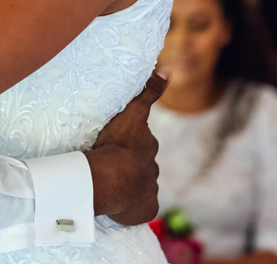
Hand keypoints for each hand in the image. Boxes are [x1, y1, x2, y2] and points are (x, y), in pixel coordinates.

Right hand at [87, 68, 168, 224]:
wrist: (112, 180)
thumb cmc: (117, 144)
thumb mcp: (132, 112)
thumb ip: (149, 91)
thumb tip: (168, 67)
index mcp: (147, 146)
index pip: (140, 143)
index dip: (129, 143)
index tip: (114, 144)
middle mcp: (152, 168)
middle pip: (140, 164)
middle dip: (128, 164)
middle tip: (108, 162)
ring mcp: (150, 190)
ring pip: (138, 185)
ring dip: (127, 185)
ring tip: (108, 184)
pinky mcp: (146, 209)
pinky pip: (138, 207)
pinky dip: (131, 206)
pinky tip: (118, 203)